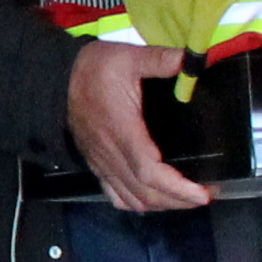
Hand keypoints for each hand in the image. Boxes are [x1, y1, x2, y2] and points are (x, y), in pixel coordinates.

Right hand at [68, 41, 205, 212]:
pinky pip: (115, 196)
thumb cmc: (94, 70)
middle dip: (178, 200)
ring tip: (186, 200)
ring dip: (161, 205)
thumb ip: (160, 59)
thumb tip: (194, 59)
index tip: (202, 193)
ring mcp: (102, 163)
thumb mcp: (128, 57)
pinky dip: (137, 204)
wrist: (56, 80)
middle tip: (205, 197)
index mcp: (121, 130)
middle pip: (144, 192)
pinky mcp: (97, 165)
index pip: (148, 171)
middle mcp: (110, 154)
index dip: (176, 187)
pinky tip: (154, 200)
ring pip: (132, 199)